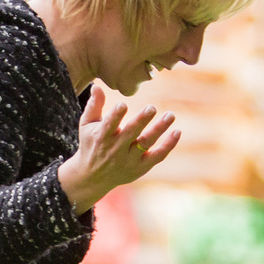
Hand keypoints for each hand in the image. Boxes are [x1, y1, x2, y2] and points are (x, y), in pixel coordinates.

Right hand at [59, 84, 180, 212]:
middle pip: (130, 134)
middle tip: (152, 108)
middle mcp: (115, 150)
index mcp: (101, 137)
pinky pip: (157, 156)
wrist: (93, 177)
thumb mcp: (86, 125)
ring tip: (170, 115)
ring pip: (146, 143)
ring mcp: (129, 159)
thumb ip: (94, 105)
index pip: (108, 126)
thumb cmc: (91, 144)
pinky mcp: (141, 167)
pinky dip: (168, 145)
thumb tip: (97, 86)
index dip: (115, 116)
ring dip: (159, 129)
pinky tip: (176, 132)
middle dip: (141, 121)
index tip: (123, 105)